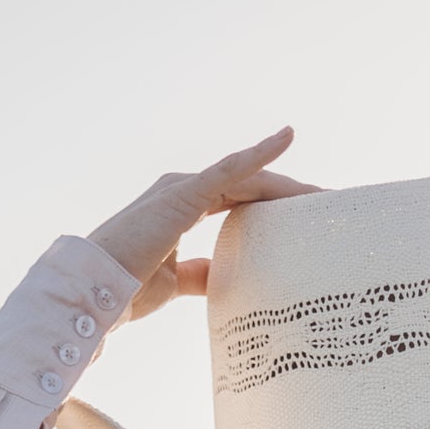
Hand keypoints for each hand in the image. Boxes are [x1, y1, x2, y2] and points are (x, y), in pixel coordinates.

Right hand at [88, 129, 320, 322]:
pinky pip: (230, 168)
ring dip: (288, 184)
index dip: (275, 208)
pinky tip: (286, 137)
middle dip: (292, 196)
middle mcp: (186, 190)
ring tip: (326, 193)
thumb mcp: (176, 282)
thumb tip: (222, 279)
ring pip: (249, 179)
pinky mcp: (185, 192)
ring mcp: (185, 187)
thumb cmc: (127, 289)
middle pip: (252, 188)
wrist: (96, 291)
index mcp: (184, 209)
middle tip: (333, 206)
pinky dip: (259, 152)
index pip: (240, 202)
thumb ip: (200, 273)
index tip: (309, 219)